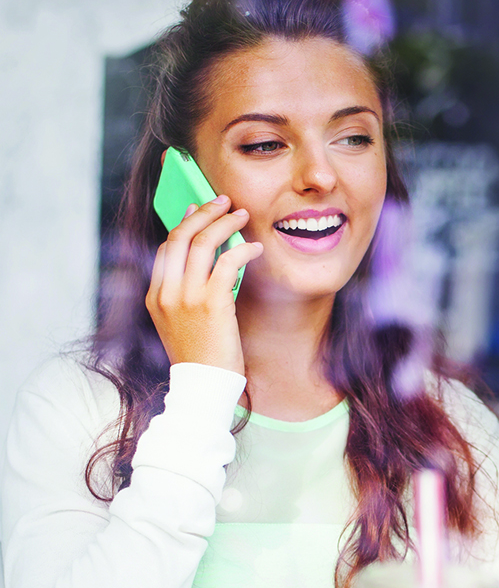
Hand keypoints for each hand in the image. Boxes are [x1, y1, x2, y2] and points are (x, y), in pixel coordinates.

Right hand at [146, 194, 263, 374]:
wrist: (203, 386)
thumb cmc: (201, 356)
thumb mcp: (182, 322)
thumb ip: (187, 293)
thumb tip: (208, 261)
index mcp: (155, 296)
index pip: (166, 248)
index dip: (184, 223)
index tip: (198, 208)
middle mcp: (165, 292)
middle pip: (181, 237)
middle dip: (203, 212)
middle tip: (223, 201)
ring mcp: (185, 297)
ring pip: (202, 243)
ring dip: (224, 223)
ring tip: (241, 215)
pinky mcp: (211, 304)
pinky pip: (227, 264)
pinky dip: (242, 250)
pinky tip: (255, 248)